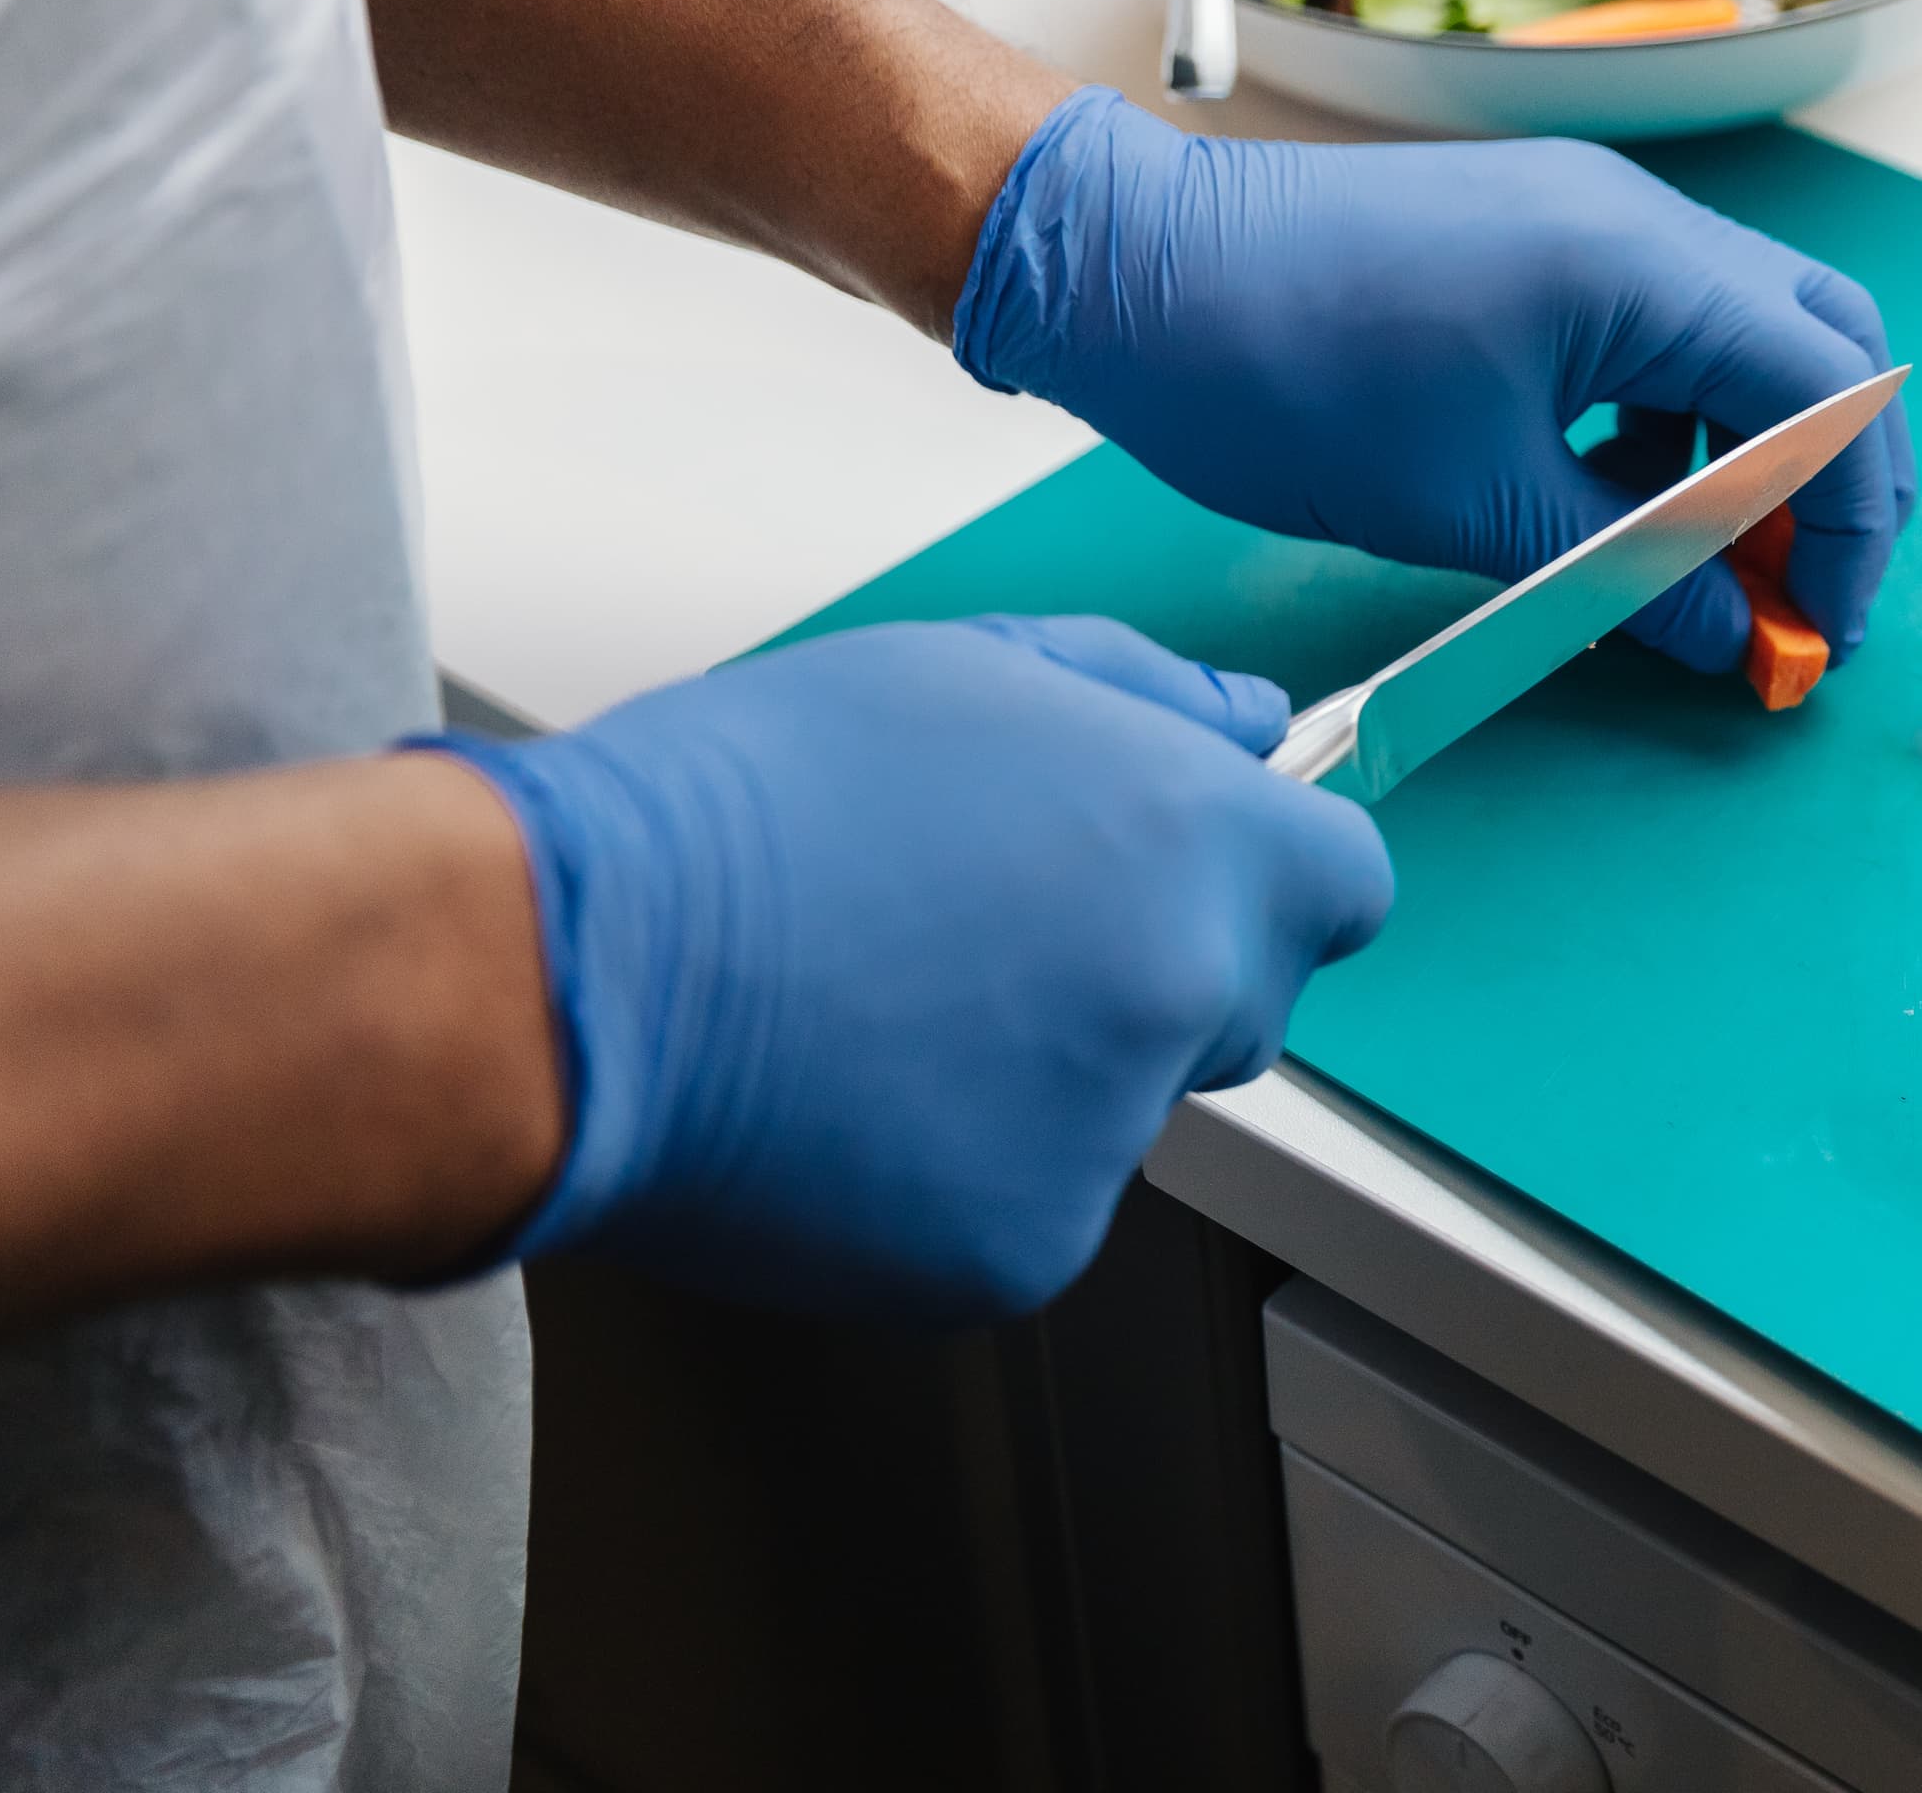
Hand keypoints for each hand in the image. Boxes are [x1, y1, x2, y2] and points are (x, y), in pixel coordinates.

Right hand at [430, 617, 1390, 1318]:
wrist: (577, 971)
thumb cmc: (746, 802)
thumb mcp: (964, 672)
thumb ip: (1145, 696)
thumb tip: (1252, 725)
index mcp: (1189, 841)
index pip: (1344, 885)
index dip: (1273, 874)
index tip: (1195, 871)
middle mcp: (1180, 991)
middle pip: (1245, 999)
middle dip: (1157, 969)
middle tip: (990, 933)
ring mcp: (1109, 1134)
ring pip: (1124, 1108)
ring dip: (1047, 1073)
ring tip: (883, 1008)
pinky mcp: (1023, 1248)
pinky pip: (1032, 1204)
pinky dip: (962, 1170)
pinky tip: (852, 1103)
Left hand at [949, 88, 1915, 672]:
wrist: (1134, 269)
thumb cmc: (1285, 377)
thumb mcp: (1476, 509)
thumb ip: (1630, 574)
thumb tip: (1736, 639)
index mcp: (1642, 270)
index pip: (1832, 393)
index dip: (1852, 523)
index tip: (1822, 630)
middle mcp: (1639, 218)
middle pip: (1821, 340)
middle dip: (1835, 476)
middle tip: (1804, 593)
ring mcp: (1587, 213)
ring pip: (1745, 329)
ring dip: (1753, 448)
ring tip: (1707, 567)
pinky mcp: (1536, 231)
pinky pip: (1660, 320)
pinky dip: (1675, 415)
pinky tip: (1617, 501)